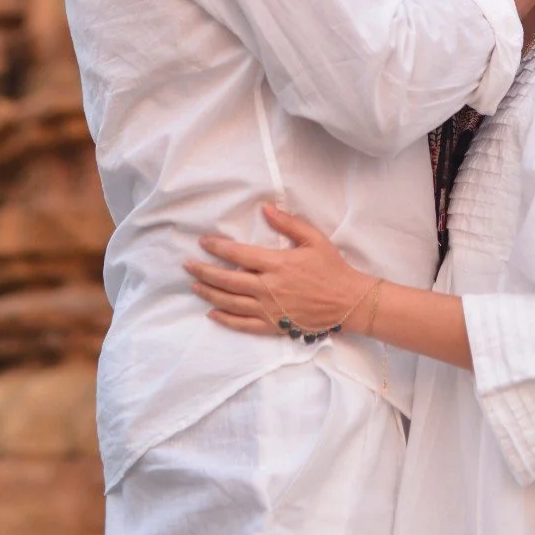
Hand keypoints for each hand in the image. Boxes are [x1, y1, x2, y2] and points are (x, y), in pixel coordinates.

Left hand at [186, 205, 372, 338]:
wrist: (348, 302)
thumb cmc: (332, 268)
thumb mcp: (314, 239)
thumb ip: (288, 223)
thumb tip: (266, 208)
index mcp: (276, 264)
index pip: (239, 254)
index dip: (218, 247)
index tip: (203, 242)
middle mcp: (268, 287)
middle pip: (227, 279)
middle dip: (204, 271)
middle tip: (187, 265)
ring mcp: (269, 309)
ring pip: (230, 302)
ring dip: (209, 293)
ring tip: (194, 286)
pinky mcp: (273, 326)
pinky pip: (242, 324)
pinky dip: (225, 319)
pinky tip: (212, 313)